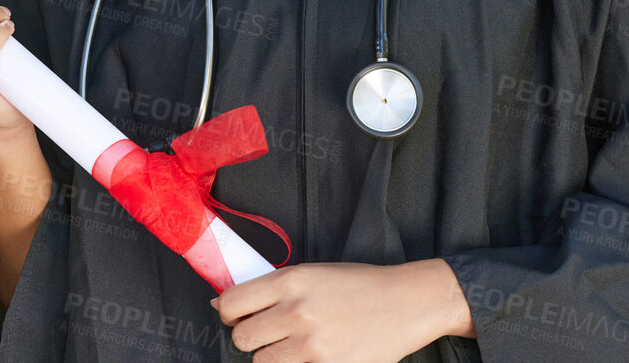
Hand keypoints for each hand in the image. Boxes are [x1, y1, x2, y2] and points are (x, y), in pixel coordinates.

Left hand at [210, 260, 472, 361]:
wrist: (407, 303)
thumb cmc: (360, 286)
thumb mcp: (313, 273)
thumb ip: (270, 288)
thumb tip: (221, 304)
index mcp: (291, 280)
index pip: (231, 303)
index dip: (228, 313)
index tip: (238, 316)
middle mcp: (297, 311)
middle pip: (242, 337)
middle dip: (252, 337)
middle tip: (271, 333)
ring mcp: (312, 344)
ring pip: (262, 362)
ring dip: (273, 356)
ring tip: (296, 346)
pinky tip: (313, 356)